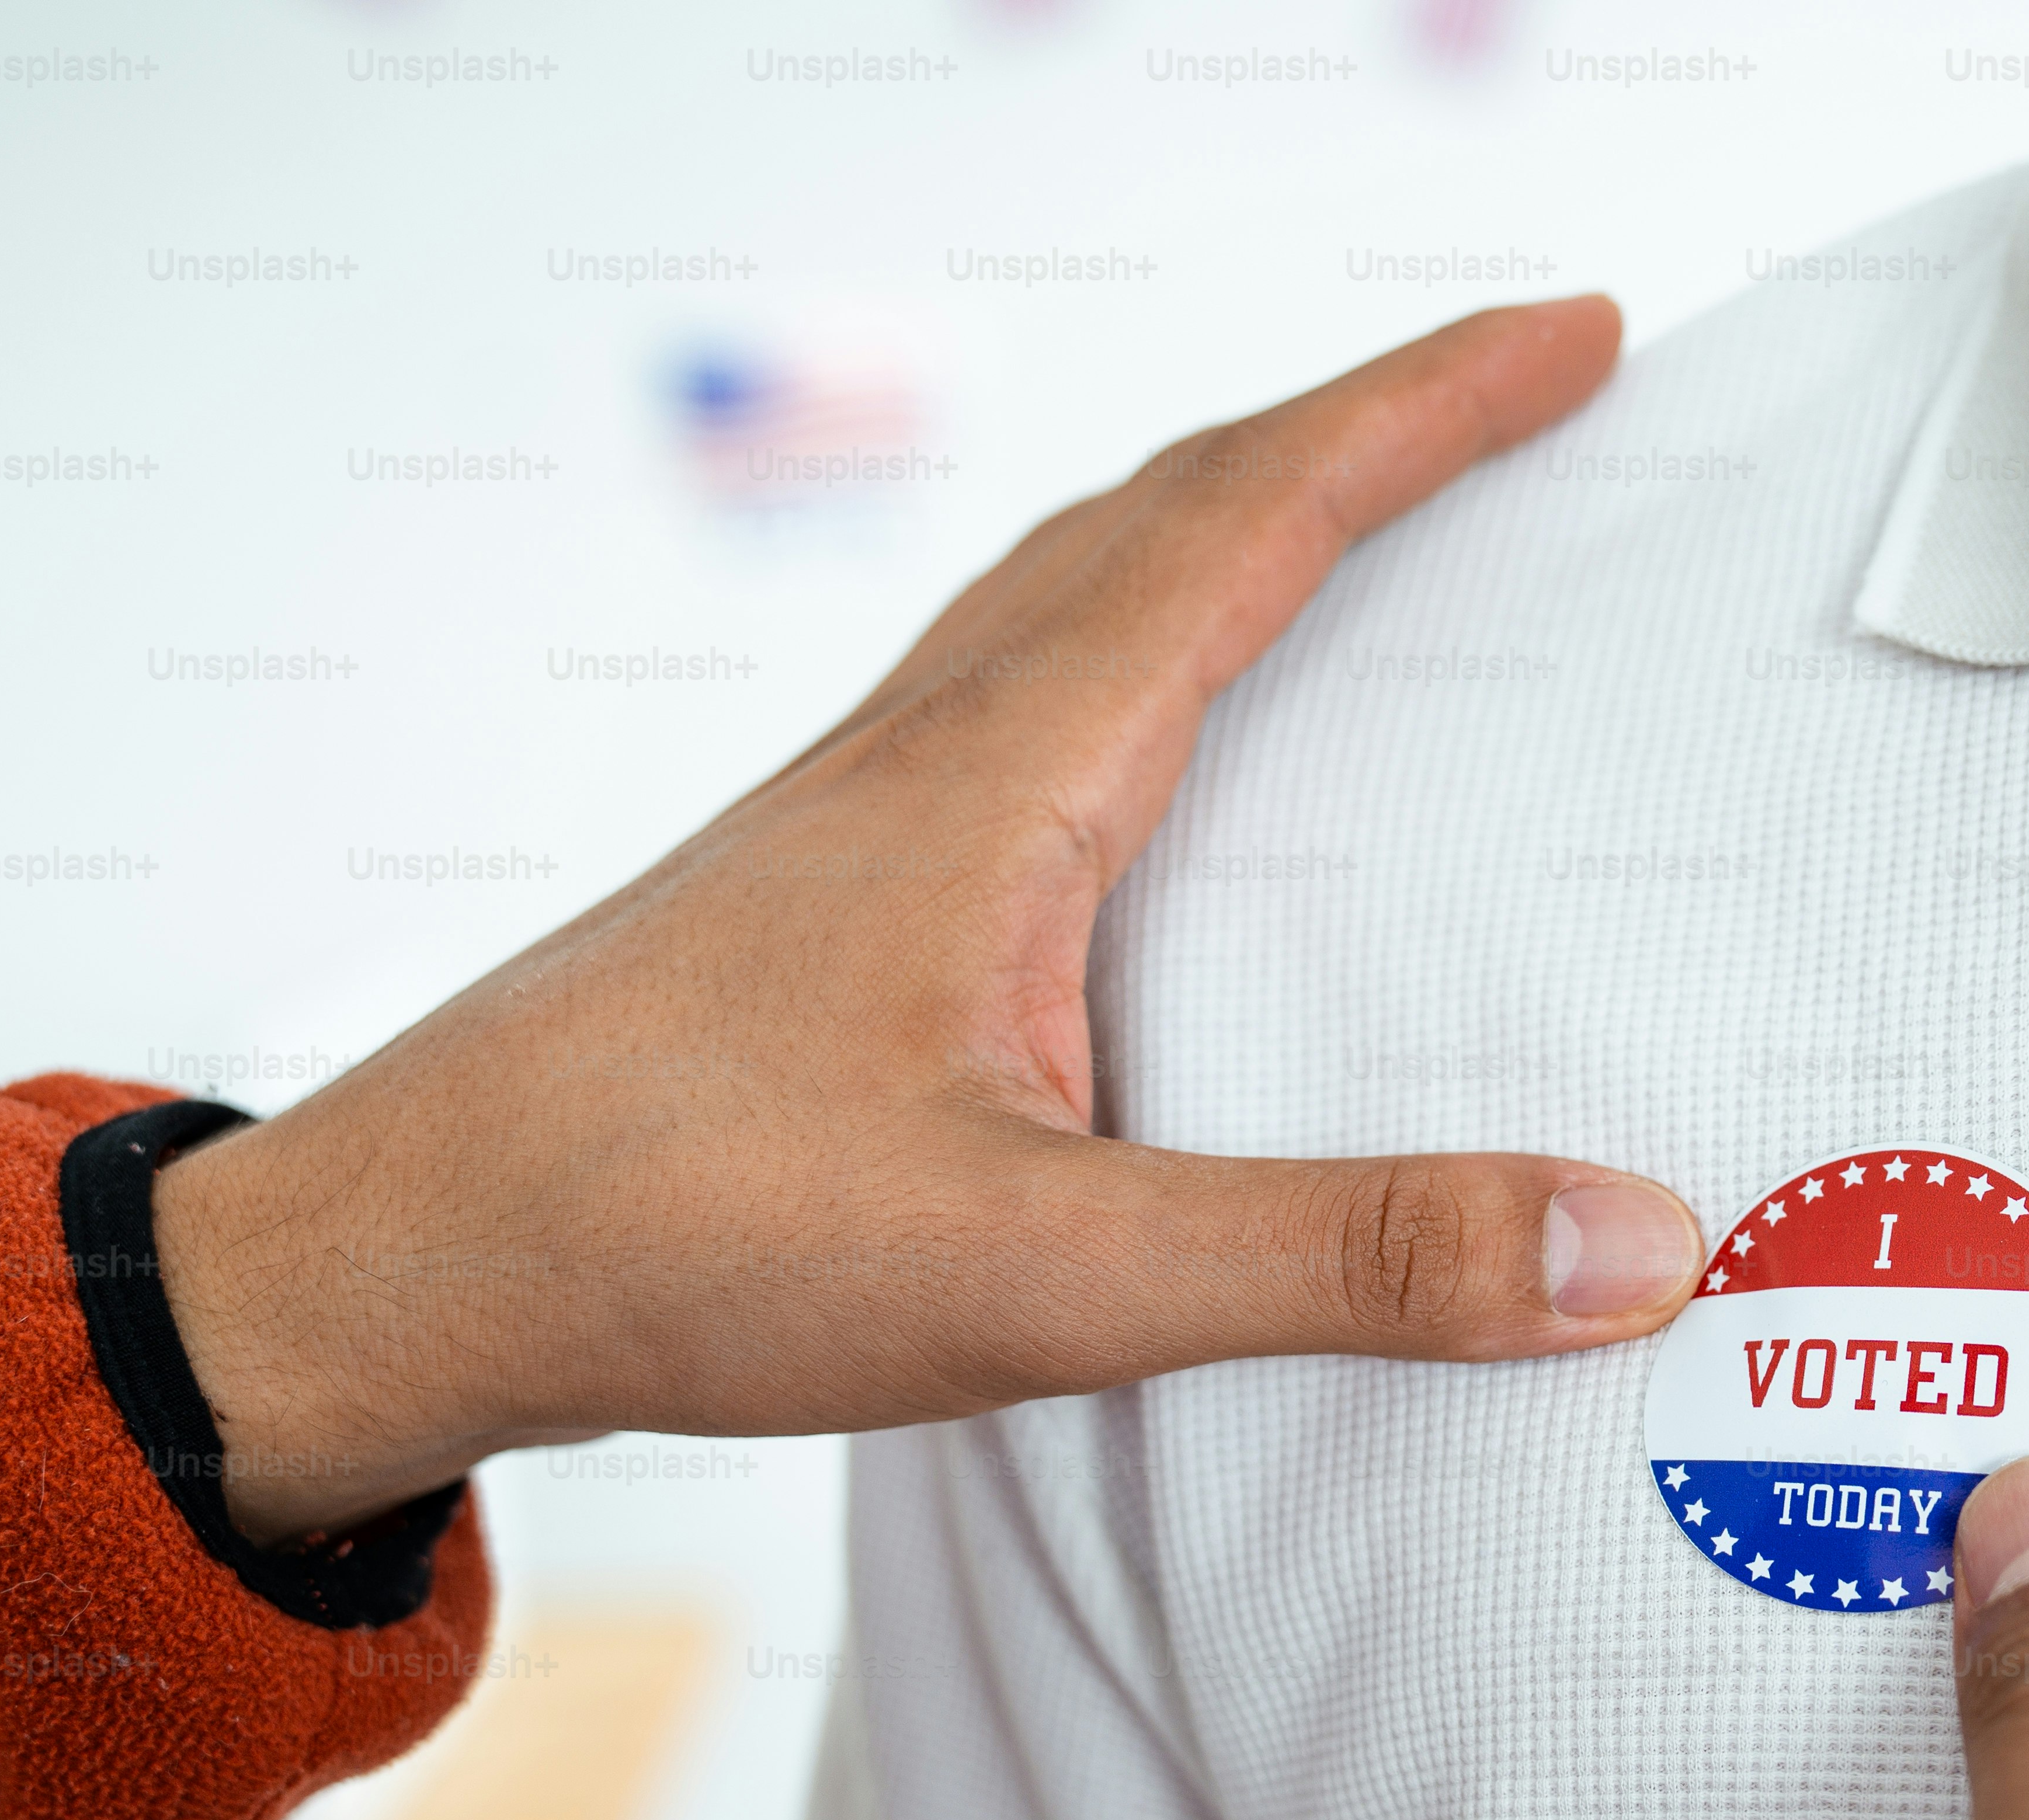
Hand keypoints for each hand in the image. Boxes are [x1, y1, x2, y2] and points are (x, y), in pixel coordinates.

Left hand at [149, 299, 1699, 1539]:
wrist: (400, 1260)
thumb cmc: (678, 1241)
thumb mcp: (1050, 1278)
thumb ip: (1344, 1258)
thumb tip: (1628, 1241)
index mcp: (1003, 778)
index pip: (1254, 520)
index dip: (1427, 412)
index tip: (1579, 333)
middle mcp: (929, 750)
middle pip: (1172, 509)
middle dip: (1363, 432)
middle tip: (1517, 396)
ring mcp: (862, 810)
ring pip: (1077, 590)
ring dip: (1235, 521)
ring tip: (1367, 529)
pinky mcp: (823, 892)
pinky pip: (1016, 700)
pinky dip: (1134, 650)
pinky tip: (1147, 763)